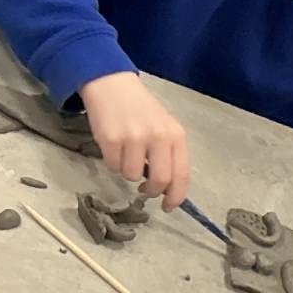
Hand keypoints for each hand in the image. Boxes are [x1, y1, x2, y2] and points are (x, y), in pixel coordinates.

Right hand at [79, 72, 189, 209]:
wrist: (112, 85)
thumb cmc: (141, 111)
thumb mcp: (164, 128)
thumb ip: (169, 156)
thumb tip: (166, 189)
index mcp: (176, 136)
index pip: (181, 174)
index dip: (176, 196)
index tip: (168, 207)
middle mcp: (158, 137)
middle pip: (160, 180)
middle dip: (151, 191)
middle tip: (144, 189)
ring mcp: (134, 138)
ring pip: (131, 175)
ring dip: (127, 172)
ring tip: (127, 154)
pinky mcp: (110, 139)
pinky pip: (113, 166)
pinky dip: (113, 162)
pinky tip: (114, 146)